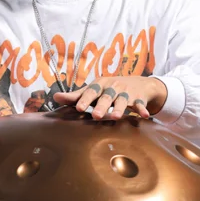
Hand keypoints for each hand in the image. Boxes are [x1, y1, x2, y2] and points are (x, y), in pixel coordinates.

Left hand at [53, 76, 167, 120]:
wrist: (138, 83)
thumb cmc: (108, 90)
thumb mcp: (93, 91)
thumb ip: (75, 96)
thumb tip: (55, 98)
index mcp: (100, 85)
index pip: (90, 92)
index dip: (85, 99)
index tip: (78, 108)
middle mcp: (113, 87)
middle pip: (106, 96)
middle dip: (101, 105)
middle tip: (95, 116)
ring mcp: (126, 92)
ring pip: (122, 100)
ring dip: (120, 107)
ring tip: (115, 117)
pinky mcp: (138, 98)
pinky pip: (140, 104)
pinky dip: (142, 109)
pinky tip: (144, 115)